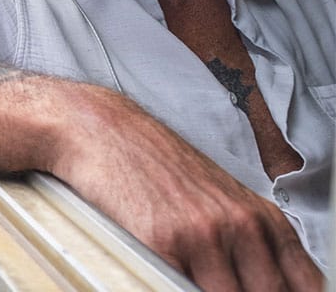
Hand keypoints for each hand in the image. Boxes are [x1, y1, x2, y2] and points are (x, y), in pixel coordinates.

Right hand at [55, 89, 320, 290]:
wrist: (105, 132)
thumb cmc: (156, 165)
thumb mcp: (220, 199)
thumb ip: (250, 241)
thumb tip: (262, 282)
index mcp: (263, 217)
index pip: (303, 283)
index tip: (263, 291)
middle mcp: (242, 225)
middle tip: (217, 284)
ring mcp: (205, 235)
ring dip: (206, 290)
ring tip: (188, 278)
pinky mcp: (165, 242)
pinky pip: (183, 290)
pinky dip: (175, 286)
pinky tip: (165, 275)